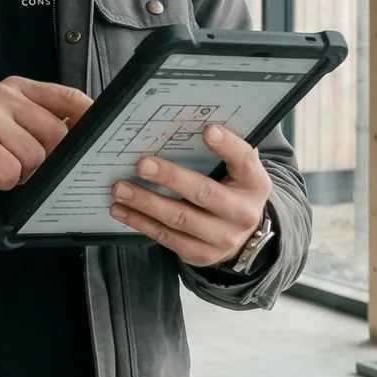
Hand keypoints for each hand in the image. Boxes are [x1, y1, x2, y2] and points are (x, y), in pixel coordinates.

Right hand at [0, 78, 93, 204]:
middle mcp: (2, 96)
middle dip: (48, 160)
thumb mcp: (8, 127)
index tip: (105, 133)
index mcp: (16, 89)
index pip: (67, 96)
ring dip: (21, 173)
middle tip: (25, 167)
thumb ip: (40, 124)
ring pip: (35, 156)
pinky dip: (3, 182)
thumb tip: (84, 137)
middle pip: (57, 133)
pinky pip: (11, 171)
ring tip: (0, 167)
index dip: (90, 115)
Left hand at [109, 123, 272, 268]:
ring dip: (146, 203)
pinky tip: (121, 209)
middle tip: (141, 164)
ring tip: (121, 189)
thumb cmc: (231, 190)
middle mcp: (243, 213)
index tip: (207, 130)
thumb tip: (191, 122)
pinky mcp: (201, 254)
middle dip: (170, 178)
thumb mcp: (238, 171)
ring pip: (180, 219)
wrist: (241, 236)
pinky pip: (167, 238)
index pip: (245, 160)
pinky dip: (141, 222)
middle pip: (204, 193)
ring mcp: (223, 238)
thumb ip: (223, 151)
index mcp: (255, 183)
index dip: (227, 146)